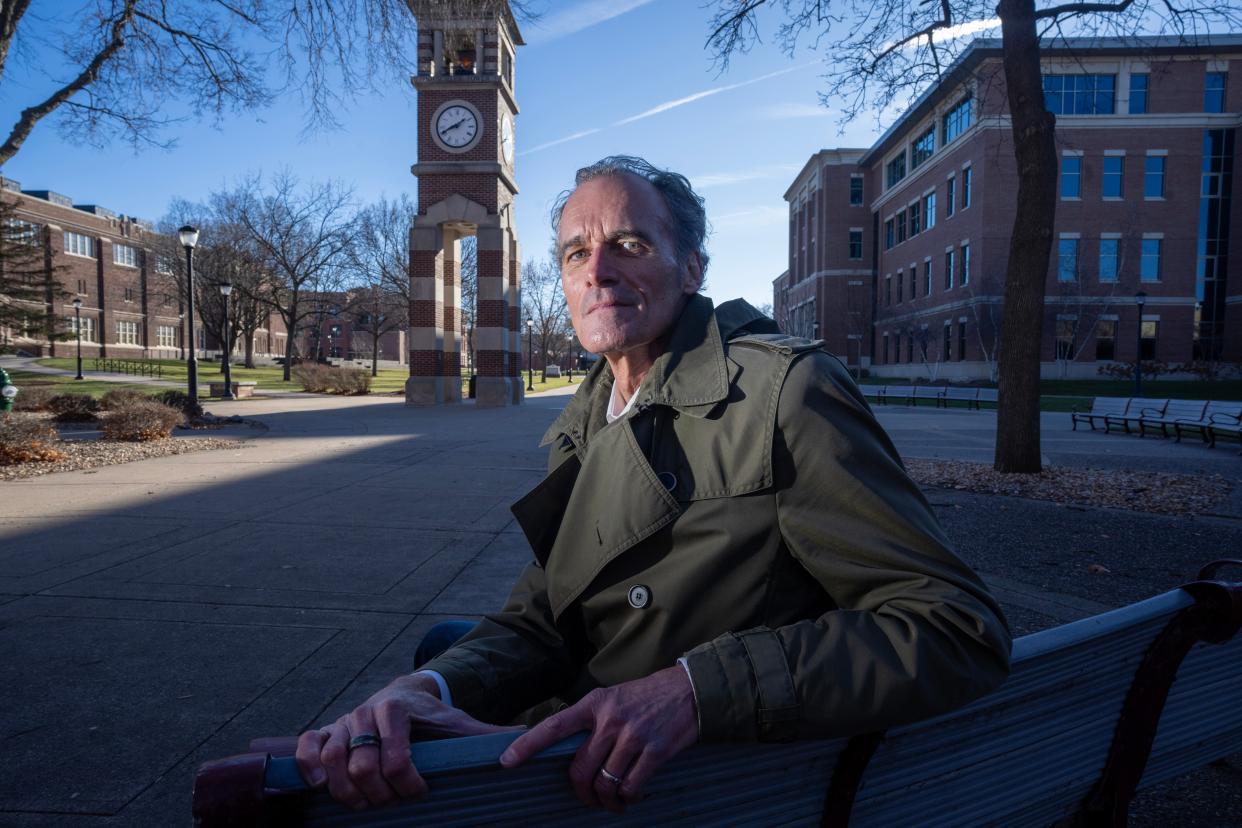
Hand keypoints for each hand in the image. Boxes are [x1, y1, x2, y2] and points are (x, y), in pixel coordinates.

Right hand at [296, 674, 518, 810]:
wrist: (403, 695)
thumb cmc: (431, 717)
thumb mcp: (458, 723)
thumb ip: (484, 735)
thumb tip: (523, 740)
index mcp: (397, 708)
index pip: (396, 755)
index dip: (408, 782)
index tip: (421, 792)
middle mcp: (365, 712)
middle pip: (363, 765)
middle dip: (380, 793)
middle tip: (394, 802)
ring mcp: (342, 722)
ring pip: (331, 760)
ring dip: (346, 791)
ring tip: (365, 804)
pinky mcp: (325, 732)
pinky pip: (306, 747)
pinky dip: (307, 768)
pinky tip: (322, 788)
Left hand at [498, 666, 698, 812]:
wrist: (688, 690)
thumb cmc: (646, 697)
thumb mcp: (613, 697)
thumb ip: (592, 721)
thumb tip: (569, 751)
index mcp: (595, 704)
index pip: (554, 726)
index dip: (528, 746)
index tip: (506, 761)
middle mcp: (611, 719)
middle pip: (580, 768)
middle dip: (581, 792)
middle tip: (588, 799)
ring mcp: (633, 736)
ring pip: (605, 783)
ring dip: (607, 801)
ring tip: (613, 803)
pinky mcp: (656, 750)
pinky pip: (631, 786)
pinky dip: (629, 798)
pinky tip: (632, 795)